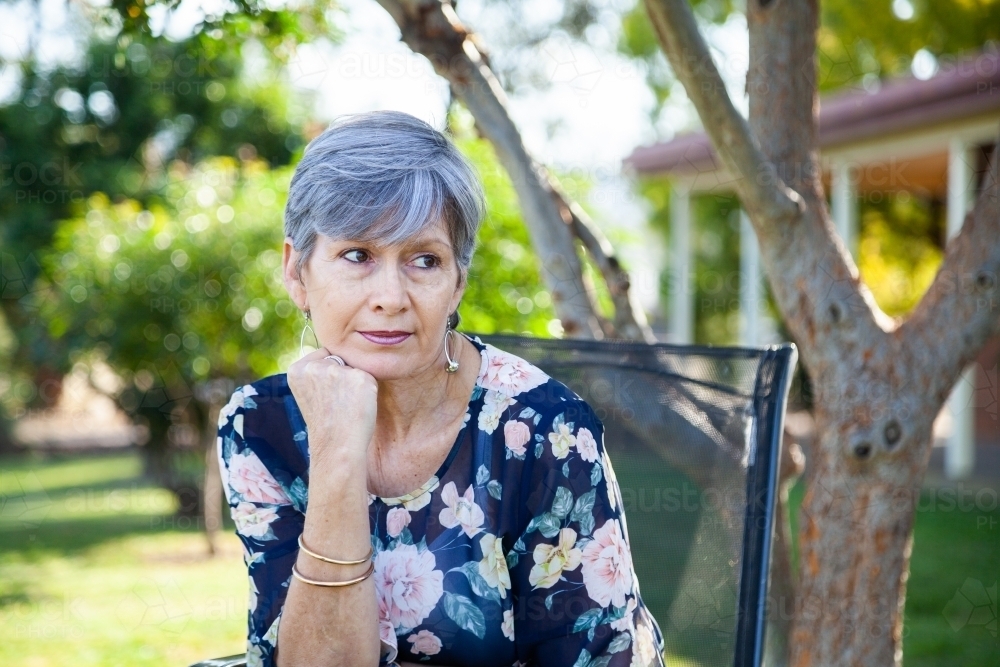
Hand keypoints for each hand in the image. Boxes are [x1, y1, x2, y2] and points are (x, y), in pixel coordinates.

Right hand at [286, 346, 378, 470]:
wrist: (337, 447)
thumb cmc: (326, 421)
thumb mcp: (310, 391)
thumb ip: (317, 371)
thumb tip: (337, 354)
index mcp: (297, 369)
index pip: (324, 355)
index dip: (329, 375)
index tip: (326, 396)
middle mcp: (315, 366)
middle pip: (340, 359)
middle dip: (342, 376)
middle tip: (337, 403)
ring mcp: (337, 371)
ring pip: (355, 366)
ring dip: (355, 382)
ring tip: (346, 405)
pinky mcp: (359, 377)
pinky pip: (369, 376)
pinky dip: (368, 390)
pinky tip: (358, 406)